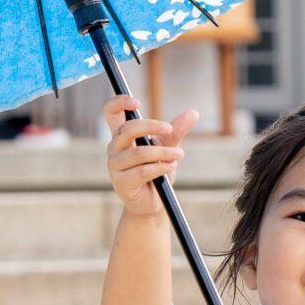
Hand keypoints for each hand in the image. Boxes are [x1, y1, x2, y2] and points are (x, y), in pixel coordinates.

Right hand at [103, 96, 196, 216]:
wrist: (153, 202)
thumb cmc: (156, 171)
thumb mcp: (167, 147)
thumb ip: (176, 131)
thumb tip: (193, 113)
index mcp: (122, 136)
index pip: (110, 113)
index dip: (119, 103)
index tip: (137, 102)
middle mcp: (114, 149)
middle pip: (127, 129)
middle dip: (151, 126)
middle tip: (170, 129)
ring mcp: (115, 166)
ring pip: (139, 153)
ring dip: (162, 153)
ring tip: (180, 155)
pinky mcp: (122, 183)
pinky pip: (142, 172)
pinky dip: (160, 167)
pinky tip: (172, 166)